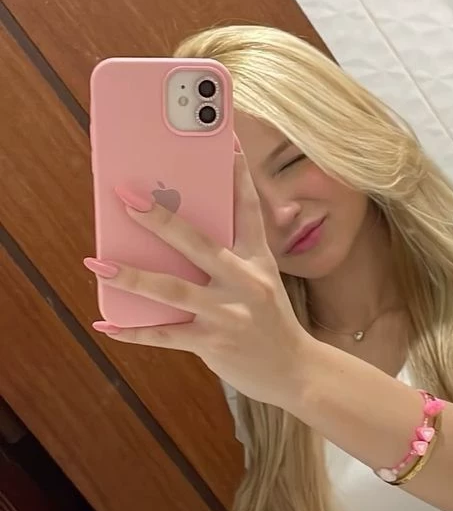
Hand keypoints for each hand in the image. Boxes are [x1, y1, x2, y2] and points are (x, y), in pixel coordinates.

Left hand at [85, 151, 312, 408]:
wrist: (297, 371)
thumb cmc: (269, 320)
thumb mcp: (262, 281)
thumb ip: (229, 258)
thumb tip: (175, 236)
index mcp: (258, 260)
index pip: (249, 208)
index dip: (237, 173)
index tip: (224, 139)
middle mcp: (245, 282)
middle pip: (198, 244)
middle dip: (160, 220)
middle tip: (127, 198)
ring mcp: (228, 314)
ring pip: (172, 290)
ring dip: (131, 276)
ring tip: (96, 263)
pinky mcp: (213, 343)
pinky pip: (165, 335)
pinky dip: (133, 332)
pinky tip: (107, 325)